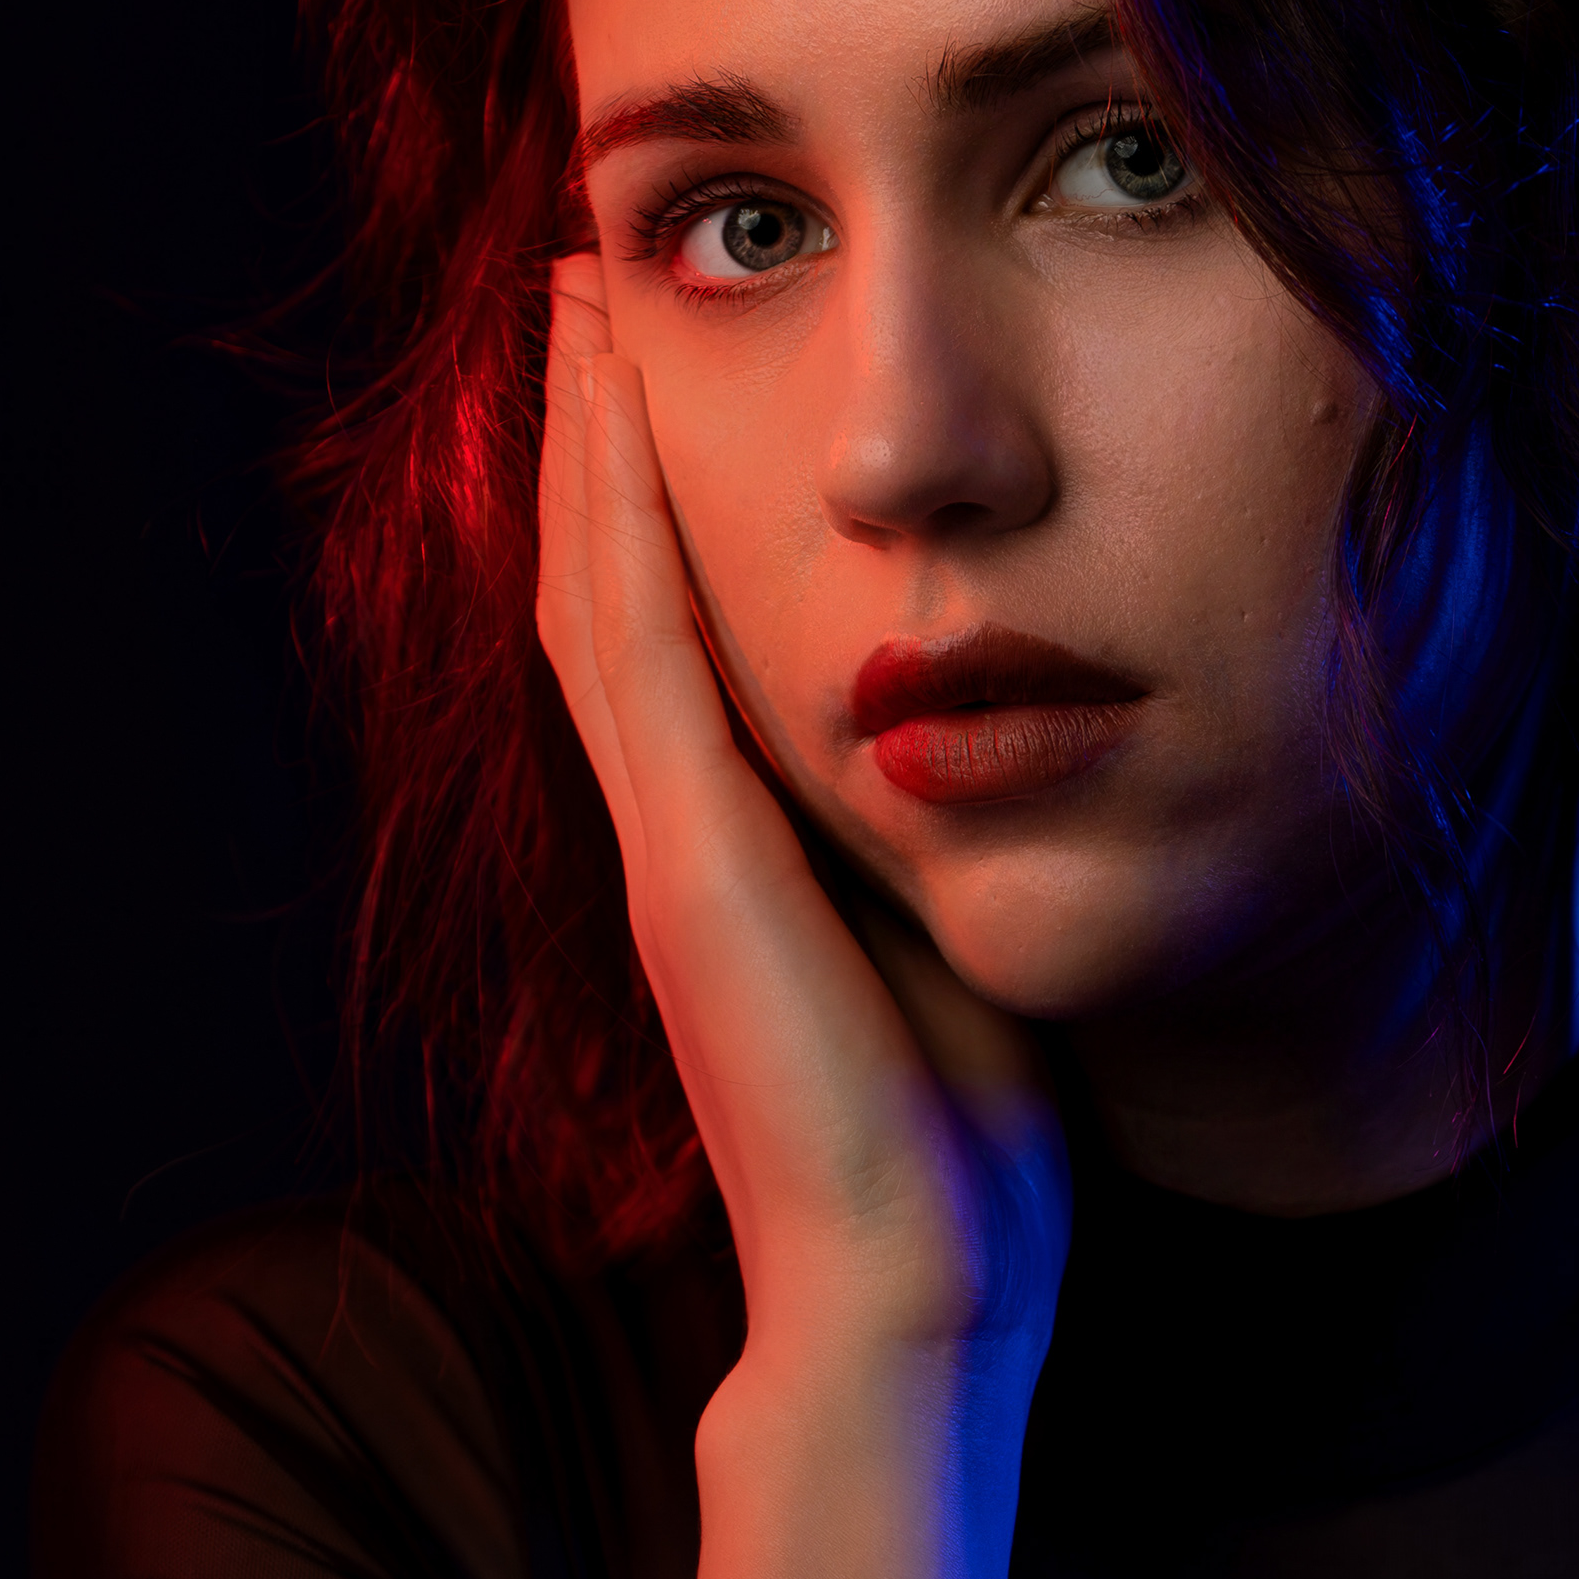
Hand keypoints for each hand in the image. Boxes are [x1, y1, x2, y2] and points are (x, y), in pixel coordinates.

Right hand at [537, 254, 1068, 1578]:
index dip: (650, 500)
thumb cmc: (964, 1157)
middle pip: (605, 591)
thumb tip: (1003, 752)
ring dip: (585, 448)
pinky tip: (617, 424)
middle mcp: (682, 841)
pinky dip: (621, 536)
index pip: (673, 640)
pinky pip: (639, 669)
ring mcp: (673, 856)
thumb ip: (940, 850)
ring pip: (596, 602)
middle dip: (595, 435)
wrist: (922, 1295)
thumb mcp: (957, 946)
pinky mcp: (692, 878)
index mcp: (740, 860)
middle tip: (580, 284)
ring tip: (575, 304)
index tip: (657, 365)